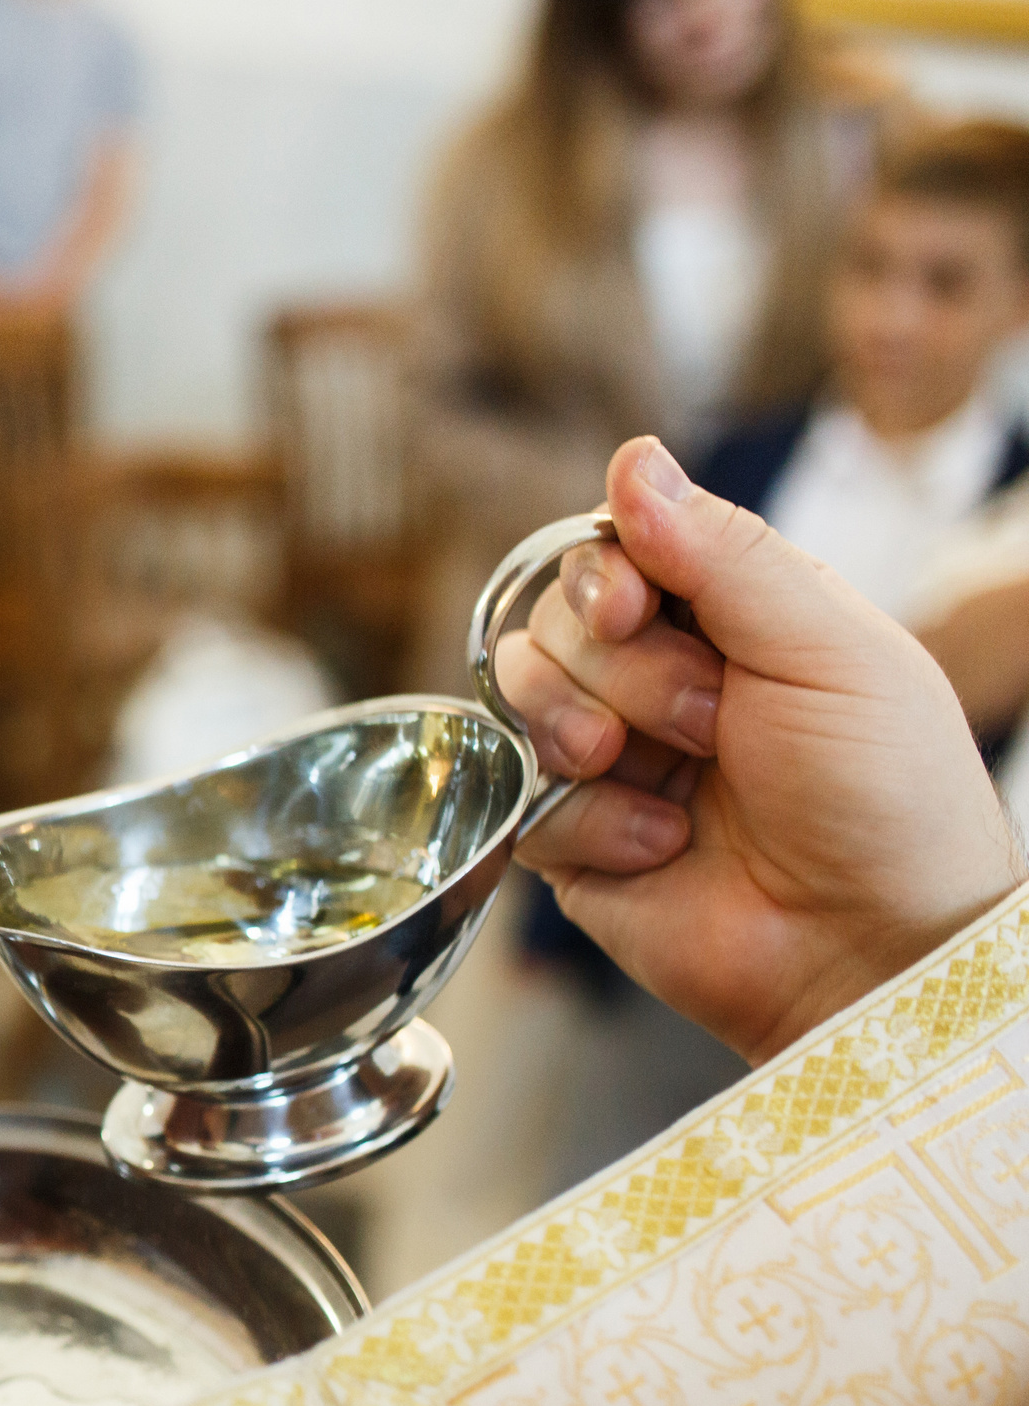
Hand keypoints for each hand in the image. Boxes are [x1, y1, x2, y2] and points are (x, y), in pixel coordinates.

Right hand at [494, 437, 1023, 1062]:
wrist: (873, 947)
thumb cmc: (885, 795)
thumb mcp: (824, 647)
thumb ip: (723, 551)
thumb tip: (632, 457)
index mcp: (731, 618)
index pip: (616, 549)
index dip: (605, 572)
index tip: (635, 607)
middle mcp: (662, 679)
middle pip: (556, 619)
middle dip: (625, 672)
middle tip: (708, 725)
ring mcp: (611, 761)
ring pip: (520, 698)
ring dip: (589, 734)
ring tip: (667, 779)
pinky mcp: (573, 841)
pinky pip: (521, 798)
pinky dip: (591, 823)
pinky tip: (664, 847)